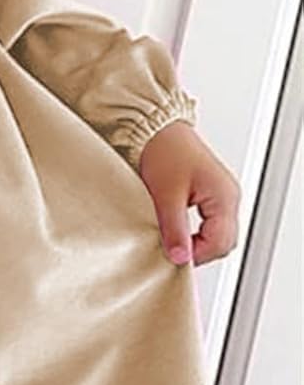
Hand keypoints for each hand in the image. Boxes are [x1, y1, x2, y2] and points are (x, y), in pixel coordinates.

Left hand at [137, 119, 240, 266]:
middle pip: (224, 241)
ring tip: (173, 239)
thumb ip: (174, 228)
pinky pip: (211, 221)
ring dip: (198, 240)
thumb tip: (180, 257)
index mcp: (223, 197)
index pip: (220, 242)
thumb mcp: (165, 195)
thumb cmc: (162, 150)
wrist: (154, 127)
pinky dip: (197, 230)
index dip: (197, 254)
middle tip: (173, 251)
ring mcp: (222, 193)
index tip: (174, 257)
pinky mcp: (211, 192)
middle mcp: (228, 196)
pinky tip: (179, 228)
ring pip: (218, 232)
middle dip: (200, 250)